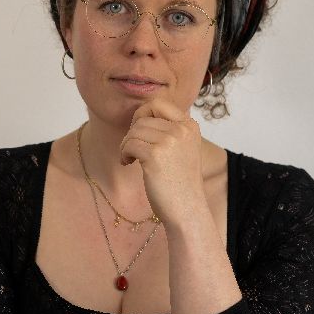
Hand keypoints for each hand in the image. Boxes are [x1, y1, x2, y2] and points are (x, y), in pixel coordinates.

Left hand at [118, 99, 204, 224]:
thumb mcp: (183, 148)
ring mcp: (169, 142)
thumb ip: (169, 130)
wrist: (187, 209)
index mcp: (190, 126)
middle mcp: (182, 130)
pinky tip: (128, 164)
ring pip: (134, 131)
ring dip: (126, 145)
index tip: (139, 133)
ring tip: (130, 159)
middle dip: (132, 133)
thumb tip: (141, 115)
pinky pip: (129, 144)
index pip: (158, 103)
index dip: (142, 115)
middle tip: (132, 150)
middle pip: (142, 118)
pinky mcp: (155, 156)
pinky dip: (124, 154)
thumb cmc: (180, 182)